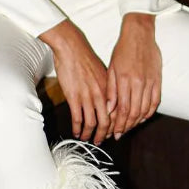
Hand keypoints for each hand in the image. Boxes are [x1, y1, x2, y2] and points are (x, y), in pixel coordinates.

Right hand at [38, 20, 111, 143]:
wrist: (72, 47)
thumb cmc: (86, 58)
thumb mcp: (103, 73)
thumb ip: (107, 89)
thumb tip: (110, 103)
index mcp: (109, 89)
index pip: (116, 113)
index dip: (115, 126)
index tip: (112, 133)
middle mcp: (101, 95)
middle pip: (106, 122)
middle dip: (103, 135)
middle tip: (100, 141)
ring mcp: (87, 97)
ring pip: (91, 123)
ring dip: (89, 135)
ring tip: (87, 139)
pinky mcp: (74, 97)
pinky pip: (77, 118)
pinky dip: (77, 128)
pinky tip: (76, 132)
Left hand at [106, 14, 161, 139]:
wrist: (139, 33)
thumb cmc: (123, 49)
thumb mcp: (111, 68)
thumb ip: (111, 89)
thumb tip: (109, 108)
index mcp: (125, 80)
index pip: (123, 109)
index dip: (118, 124)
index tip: (114, 132)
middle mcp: (139, 83)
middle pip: (134, 113)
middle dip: (126, 126)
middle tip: (120, 134)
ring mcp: (150, 82)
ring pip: (145, 109)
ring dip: (137, 121)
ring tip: (130, 127)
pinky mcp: (158, 80)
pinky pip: (155, 101)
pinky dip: (150, 112)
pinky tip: (144, 117)